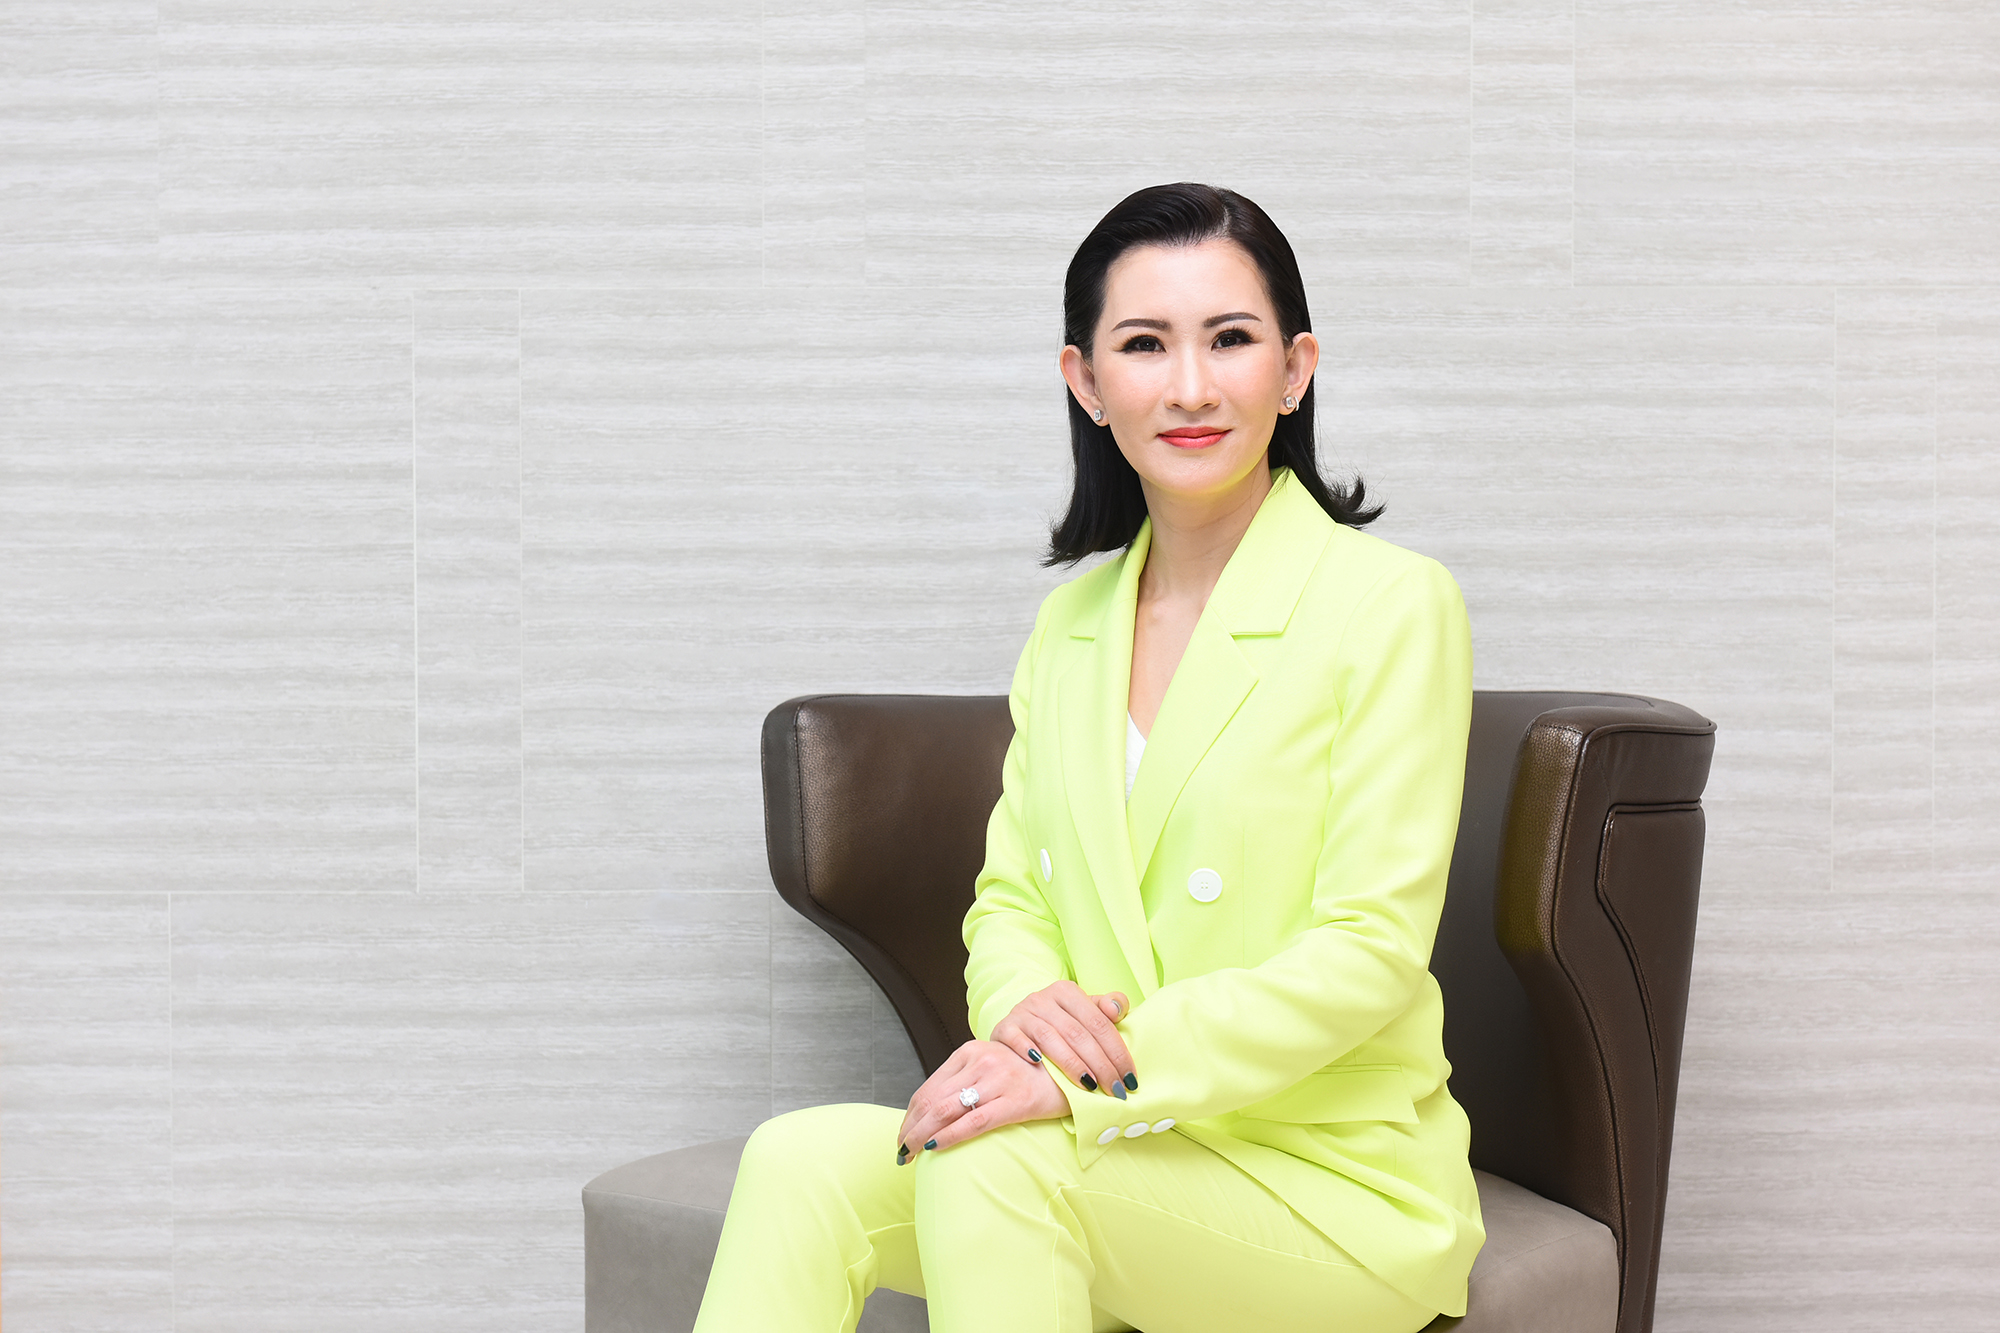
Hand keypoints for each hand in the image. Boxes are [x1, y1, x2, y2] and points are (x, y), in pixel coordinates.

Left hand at [896, 1040, 1068, 1159]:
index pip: (928, 1088)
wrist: (1071, 1071)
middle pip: (932, 1101)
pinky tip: (935, 1149)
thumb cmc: (1027, 1074)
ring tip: (911, 1156)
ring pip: (946, 1111)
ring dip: (922, 1136)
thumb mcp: (991, 1066)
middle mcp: (980, 1061)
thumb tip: (932, 1111)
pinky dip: (948, 1137)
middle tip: (901, 1152)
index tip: (903, 1135)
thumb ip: (965, 1080)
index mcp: (969, 1051)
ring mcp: (998, 1079)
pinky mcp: (1016, 1101)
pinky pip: (974, 1122)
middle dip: (910, 1130)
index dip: (910, 1116)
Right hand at [990, 981, 1134, 1098]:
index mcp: (1067, 991)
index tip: (1129, 1077)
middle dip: (1100, 1064)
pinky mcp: (1003, 1027)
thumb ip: (1106, 1008)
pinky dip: (1026, 1049)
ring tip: (1089, 1085)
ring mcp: (1021, 1012)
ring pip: (1049, 1038)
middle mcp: (1043, 998)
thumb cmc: (1061, 1023)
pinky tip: (1039, 1065)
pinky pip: (1014, 1038)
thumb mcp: (1084, 1013)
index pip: (1098, 1022)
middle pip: (1077, 1033)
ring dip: (1071, 1064)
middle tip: (1115, 1089)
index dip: (1117, 1051)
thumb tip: (1116, 1009)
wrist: (1020, 1026)